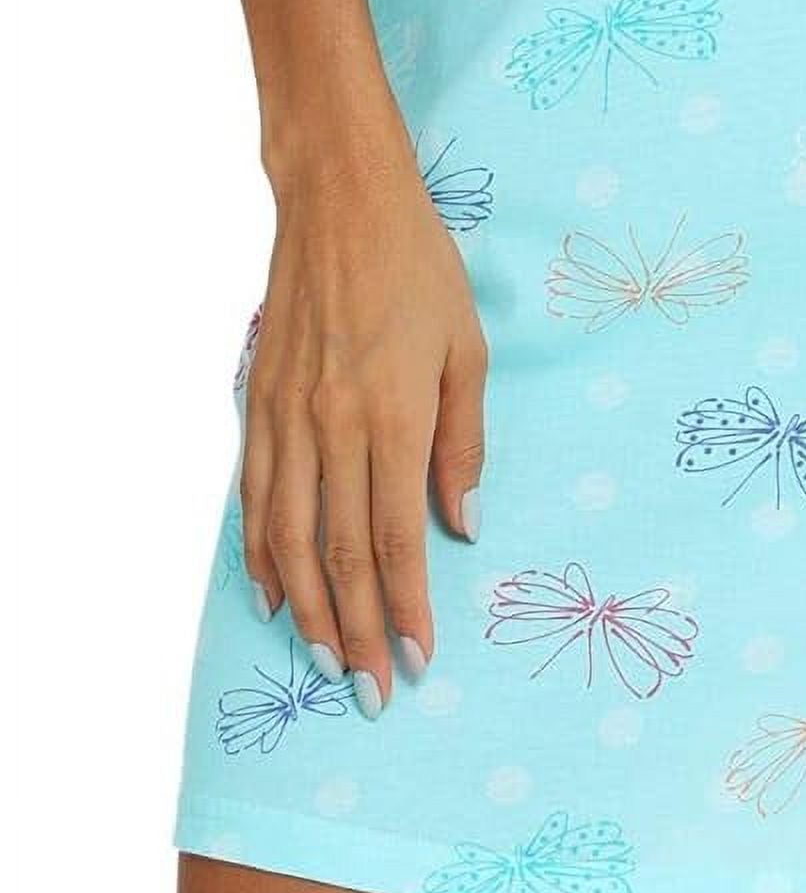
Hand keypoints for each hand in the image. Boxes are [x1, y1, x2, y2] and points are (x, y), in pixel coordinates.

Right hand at [239, 125, 488, 715]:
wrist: (339, 200)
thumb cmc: (418, 267)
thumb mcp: (465, 348)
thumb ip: (462, 443)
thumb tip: (462, 528)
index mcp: (392, 412)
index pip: (394, 537)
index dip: (407, 607)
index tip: (422, 659)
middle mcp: (331, 423)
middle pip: (337, 553)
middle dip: (358, 631)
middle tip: (374, 692)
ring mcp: (285, 415)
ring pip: (288, 537)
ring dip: (307, 609)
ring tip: (328, 663)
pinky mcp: (258, 401)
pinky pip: (252, 495)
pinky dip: (259, 553)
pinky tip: (272, 594)